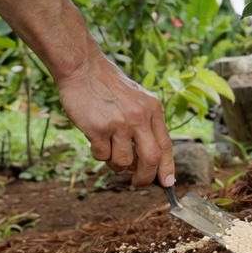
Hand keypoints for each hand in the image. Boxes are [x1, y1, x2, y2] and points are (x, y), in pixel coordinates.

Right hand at [57, 56, 174, 187]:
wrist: (83, 69)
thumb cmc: (109, 87)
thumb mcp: (137, 100)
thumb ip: (146, 125)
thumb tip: (150, 162)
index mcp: (153, 110)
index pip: (166, 145)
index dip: (167, 167)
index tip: (167, 183)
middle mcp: (140, 117)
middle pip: (150, 159)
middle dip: (144, 178)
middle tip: (136, 183)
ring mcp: (119, 123)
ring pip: (122, 162)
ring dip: (115, 163)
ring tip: (108, 147)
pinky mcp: (99, 128)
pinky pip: (101, 156)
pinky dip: (98, 153)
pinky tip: (95, 137)